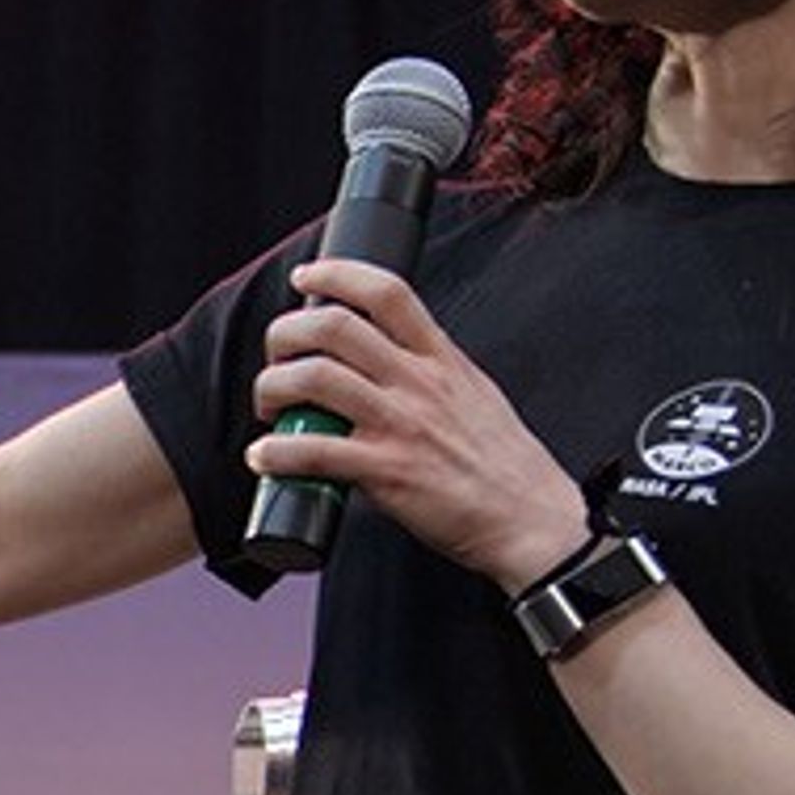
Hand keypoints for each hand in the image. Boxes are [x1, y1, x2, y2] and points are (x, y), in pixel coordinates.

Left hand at [245, 257, 593, 589]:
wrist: (530, 520)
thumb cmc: (504, 465)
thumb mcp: (476, 393)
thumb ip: (433, 371)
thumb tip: (389, 358)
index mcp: (441, 359)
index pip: (387, 292)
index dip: (337, 273)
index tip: (307, 277)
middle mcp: (418, 383)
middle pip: (334, 326)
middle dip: (286, 333)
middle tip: (276, 356)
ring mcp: (401, 424)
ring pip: (314, 378)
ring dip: (272, 387)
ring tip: (269, 407)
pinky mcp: (386, 471)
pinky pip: (313, 451)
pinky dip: (275, 453)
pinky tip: (264, 457)